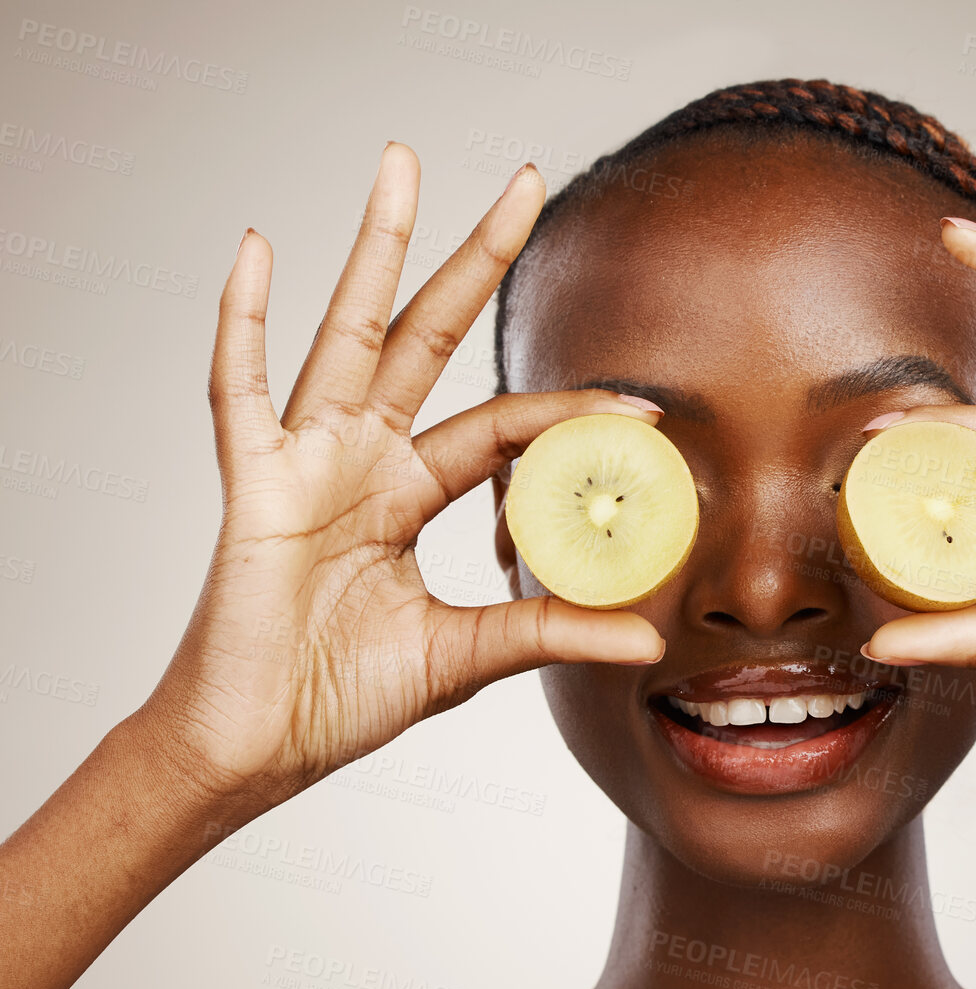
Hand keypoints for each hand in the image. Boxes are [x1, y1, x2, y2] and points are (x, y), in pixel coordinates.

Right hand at [142, 144, 664, 805]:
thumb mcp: (465, 656)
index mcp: (409, 493)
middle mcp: (362, 458)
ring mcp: (304, 461)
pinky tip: (254, 249)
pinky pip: (237, 389)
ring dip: (375, 249)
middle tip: (526, 179)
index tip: (647, 409)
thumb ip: (547, 632)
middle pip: (428, 338)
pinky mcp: (250, 484)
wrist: (259, 746)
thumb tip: (647, 637)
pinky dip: (241, 322)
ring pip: (347, 334)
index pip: (502, 426)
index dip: (569, 409)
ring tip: (401, 165)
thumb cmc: (343, 695)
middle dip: (475, 261)